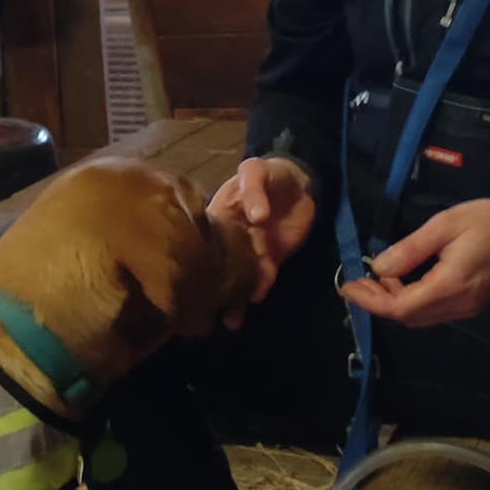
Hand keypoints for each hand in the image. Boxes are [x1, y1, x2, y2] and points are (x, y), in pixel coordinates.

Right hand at [208, 157, 316, 327]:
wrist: (302, 184)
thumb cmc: (271, 174)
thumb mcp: (256, 171)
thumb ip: (253, 188)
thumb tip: (255, 218)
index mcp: (217, 216)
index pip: (202, 239)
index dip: (195, 256)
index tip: (187, 276)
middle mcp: (229, 238)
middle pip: (217, 264)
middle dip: (213, 287)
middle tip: (206, 310)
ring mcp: (250, 251)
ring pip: (238, 275)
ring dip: (234, 297)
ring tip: (229, 319)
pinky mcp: (270, 259)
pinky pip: (263, 276)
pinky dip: (259, 287)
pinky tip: (254, 299)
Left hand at [339, 197, 489, 328]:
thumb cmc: (489, 220)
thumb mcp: (445, 224)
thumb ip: (411, 248)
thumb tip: (378, 267)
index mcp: (451, 285)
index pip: (401, 307)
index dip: (370, 301)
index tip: (347, 286)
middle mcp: (459, 305)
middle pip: (408, 317)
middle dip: (378, 302)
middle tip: (356, 280)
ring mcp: (467, 309)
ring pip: (420, 317)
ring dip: (394, 302)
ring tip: (375, 278)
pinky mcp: (471, 305)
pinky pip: (433, 311)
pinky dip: (411, 301)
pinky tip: (401, 281)